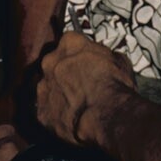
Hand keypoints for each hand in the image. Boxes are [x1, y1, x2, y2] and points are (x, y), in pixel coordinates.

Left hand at [34, 32, 136, 147]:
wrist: (107, 113)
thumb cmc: (114, 86)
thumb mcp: (119, 60)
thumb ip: (107, 56)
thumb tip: (110, 60)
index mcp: (70, 43)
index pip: (69, 42)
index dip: (78, 54)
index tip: (84, 62)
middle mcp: (51, 61)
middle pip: (53, 63)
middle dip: (64, 72)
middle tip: (79, 83)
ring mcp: (44, 86)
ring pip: (47, 87)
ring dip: (58, 93)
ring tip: (74, 103)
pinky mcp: (41, 111)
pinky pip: (46, 111)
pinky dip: (55, 114)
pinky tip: (69, 118)